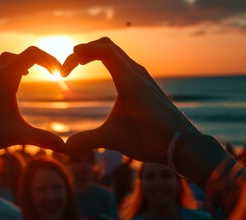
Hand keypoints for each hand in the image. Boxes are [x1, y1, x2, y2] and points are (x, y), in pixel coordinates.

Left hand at [0, 47, 64, 153]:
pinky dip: (8, 71)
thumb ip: (42, 139)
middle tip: (50, 73)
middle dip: (39, 60)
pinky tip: (8, 88)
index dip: (50, 60)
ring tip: (31, 74)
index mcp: (6, 76)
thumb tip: (67, 149)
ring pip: (6, 60)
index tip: (60, 74)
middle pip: (21, 54)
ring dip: (22, 63)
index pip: (33, 53)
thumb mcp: (15, 135)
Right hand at [62, 37, 198, 162]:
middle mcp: (137, 73)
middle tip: (68, 65)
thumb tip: (64, 148)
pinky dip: (109, 60)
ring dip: (97, 53)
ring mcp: (143, 77)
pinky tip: (104, 75)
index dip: (81, 54)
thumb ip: (86, 140)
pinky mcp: (146, 84)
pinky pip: (125, 62)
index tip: (65, 70)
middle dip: (85, 51)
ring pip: (117, 52)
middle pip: (108, 45)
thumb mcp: (113, 139)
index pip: (103, 51)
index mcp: (129, 81)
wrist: (182, 144)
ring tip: (80, 64)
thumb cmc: (149, 140)